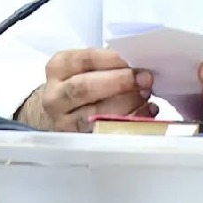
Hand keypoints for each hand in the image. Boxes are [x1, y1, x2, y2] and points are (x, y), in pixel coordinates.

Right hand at [16, 48, 155, 131]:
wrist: (61, 112)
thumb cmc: (79, 84)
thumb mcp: (84, 66)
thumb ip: (106, 64)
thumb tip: (137, 67)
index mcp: (57, 69)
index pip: (82, 60)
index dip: (110, 60)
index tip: (131, 61)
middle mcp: (56, 97)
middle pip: (86, 88)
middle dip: (119, 82)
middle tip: (144, 79)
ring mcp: (65, 123)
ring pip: (97, 115)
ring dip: (128, 104)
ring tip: (145, 95)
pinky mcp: (80, 142)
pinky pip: (108, 134)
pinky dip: (131, 123)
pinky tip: (145, 114)